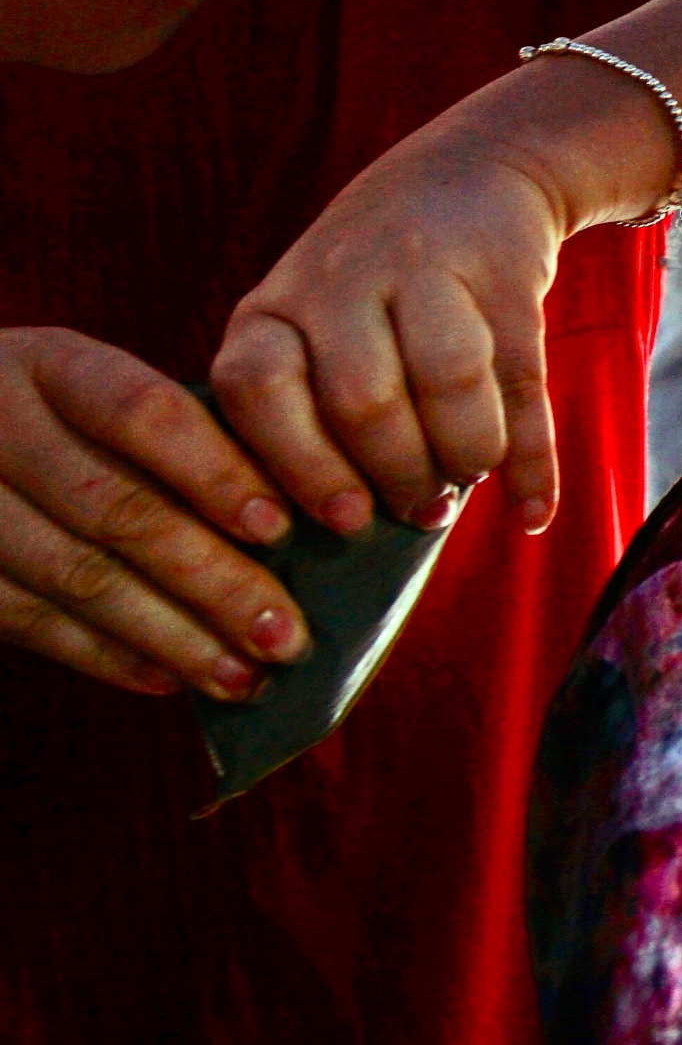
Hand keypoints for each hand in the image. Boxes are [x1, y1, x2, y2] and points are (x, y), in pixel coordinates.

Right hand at [0, 326, 307, 699]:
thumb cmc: (50, 414)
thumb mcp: (93, 387)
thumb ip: (172, 434)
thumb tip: (289, 519)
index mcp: (51, 366)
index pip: (144, 413)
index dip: (216, 473)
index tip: (281, 528)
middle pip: (119, 510)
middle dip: (213, 581)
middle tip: (284, 634)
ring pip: (78, 577)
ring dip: (170, 635)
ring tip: (242, 676)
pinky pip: (29, 619)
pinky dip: (105, 654)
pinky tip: (167, 678)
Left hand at [207, 129, 567, 540]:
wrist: (474, 169)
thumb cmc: (374, 283)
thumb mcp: (312, 322)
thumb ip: (308, 406)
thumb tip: (340, 532)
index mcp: (276, 304)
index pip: (258, 388)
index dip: (294, 464)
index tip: (336, 522)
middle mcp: (344, 279)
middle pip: (362, 398)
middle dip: (396, 474)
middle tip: (417, 513)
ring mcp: (429, 268)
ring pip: (447, 383)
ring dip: (464, 457)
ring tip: (465, 483)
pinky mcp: (508, 276)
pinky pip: (523, 382)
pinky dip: (532, 460)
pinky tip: (531, 511)